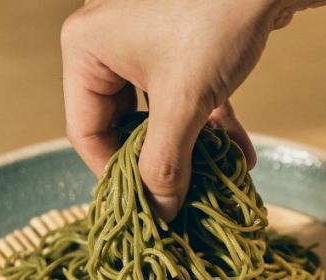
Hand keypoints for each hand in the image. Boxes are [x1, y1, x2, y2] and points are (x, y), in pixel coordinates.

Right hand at [61, 0, 296, 220]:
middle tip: (181, 193)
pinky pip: (188, 101)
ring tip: (217, 174)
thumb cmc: (214, 21)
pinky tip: (240, 153)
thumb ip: (165, 162)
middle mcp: (111, 49)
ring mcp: (149, 49)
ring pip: (161, 118)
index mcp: (87, 52)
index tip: (145, 204)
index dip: (115, 175)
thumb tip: (161, 211)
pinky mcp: (183, 52)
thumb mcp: (182, 102)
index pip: (86, 132)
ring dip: (192, 149)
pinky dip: (212, 127)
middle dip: (160, 162)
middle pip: (124, 127)